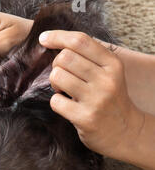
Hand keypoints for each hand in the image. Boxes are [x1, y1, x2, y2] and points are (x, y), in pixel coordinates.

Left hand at [39, 30, 145, 161]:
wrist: (125, 131)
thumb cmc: (109, 98)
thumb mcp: (108, 73)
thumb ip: (88, 56)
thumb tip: (53, 40)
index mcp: (112, 64)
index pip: (80, 40)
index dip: (57, 37)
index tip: (44, 39)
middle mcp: (106, 79)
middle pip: (65, 57)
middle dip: (56, 65)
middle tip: (63, 76)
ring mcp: (96, 99)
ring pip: (57, 76)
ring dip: (54, 83)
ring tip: (65, 91)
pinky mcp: (85, 117)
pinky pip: (55, 101)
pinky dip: (56, 102)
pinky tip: (68, 106)